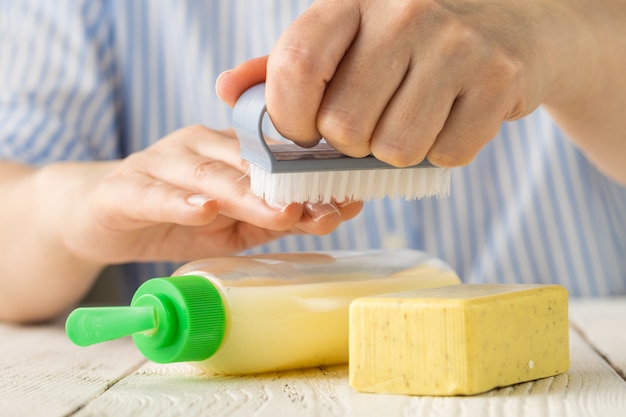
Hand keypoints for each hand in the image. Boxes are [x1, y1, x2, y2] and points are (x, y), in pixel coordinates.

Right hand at [47, 125, 361, 263]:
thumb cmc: (173, 216)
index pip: (274, 162)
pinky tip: (204, 209)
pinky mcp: (126, 186)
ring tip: (276, 212)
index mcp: (227, 150)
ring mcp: (161, 162)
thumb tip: (332, 215)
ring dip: (244, 195)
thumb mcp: (232, 225)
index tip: (348, 198)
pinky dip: (181, 201)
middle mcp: (198, 147)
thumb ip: (275, 219)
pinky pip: (156, 193)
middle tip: (319, 207)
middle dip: (285, 189)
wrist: (102, 216)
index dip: (310, 179)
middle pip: (246, 165)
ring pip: (208, 176)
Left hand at [218, 0, 586, 167]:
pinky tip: (449, 122)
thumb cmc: (414, 40)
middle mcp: (404, 13)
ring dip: (397, 153)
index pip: (296, 67)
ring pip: (396, 149)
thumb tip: (229, 90)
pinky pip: (447, 154)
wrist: (515, 24)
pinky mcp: (498, 79)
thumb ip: (289, 65)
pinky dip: (442, 153)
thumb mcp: (348, 37)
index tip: (303, 133)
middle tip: (369, 128)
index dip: (289, 118)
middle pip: (345, 126)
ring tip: (411, 123)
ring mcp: (456, 44)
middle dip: (350, 144)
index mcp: (352, 1)